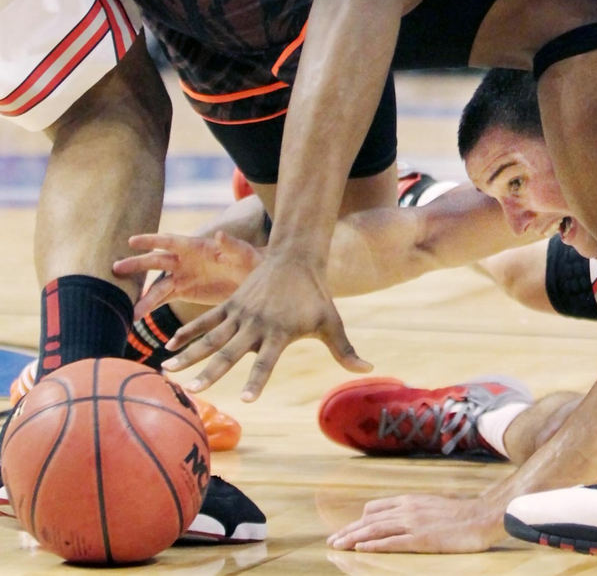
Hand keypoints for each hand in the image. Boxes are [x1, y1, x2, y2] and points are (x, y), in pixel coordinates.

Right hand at [112, 231, 262, 317]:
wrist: (253, 279)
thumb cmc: (250, 261)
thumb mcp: (243, 253)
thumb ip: (232, 245)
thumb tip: (221, 234)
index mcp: (195, 246)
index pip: (169, 241)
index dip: (151, 240)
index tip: (132, 241)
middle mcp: (184, 260)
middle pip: (156, 261)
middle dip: (137, 265)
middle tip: (115, 268)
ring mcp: (181, 276)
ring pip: (156, 285)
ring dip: (141, 296)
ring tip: (128, 310)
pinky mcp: (184, 291)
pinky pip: (162, 299)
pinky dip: (149, 307)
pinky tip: (135, 317)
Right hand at [161, 253, 370, 400]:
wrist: (297, 258)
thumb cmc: (316, 296)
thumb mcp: (332, 323)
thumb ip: (345, 351)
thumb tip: (368, 370)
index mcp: (279, 332)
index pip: (267, 362)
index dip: (257, 380)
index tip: (246, 399)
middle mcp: (255, 324)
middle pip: (229, 352)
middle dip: (210, 373)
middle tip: (191, 390)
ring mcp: (240, 313)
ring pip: (210, 337)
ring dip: (189, 354)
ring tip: (167, 370)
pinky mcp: (231, 304)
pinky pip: (206, 320)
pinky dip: (188, 332)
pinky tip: (169, 345)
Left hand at [328, 495, 504, 552]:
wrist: (481, 516)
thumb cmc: (461, 514)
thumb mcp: (433, 505)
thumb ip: (414, 509)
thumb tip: (400, 517)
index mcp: (410, 500)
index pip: (375, 508)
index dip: (358, 520)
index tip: (348, 529)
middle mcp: (407, 509)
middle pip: (369, 520)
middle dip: (348, 531)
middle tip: (332, 541)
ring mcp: (413, 523)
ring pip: (375, 530)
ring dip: (352, 538)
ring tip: (337, 546)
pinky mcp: (421, 539)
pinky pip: (391, 542)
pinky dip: (373, 545)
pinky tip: (360, 550)